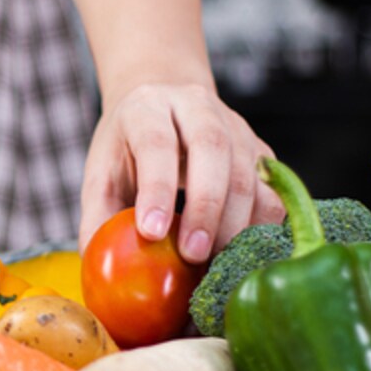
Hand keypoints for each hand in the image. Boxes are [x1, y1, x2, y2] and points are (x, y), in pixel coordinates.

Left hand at [78, 83, 284, 264]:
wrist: (162, 103)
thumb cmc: (127, 148)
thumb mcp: (101, 173)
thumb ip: (98, 217)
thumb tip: (99, 267)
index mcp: (147, 108)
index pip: (156, 142)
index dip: (157, 188)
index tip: (151, 232)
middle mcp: (196, 107)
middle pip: (212, 149)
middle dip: (205, 207)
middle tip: (193, 255)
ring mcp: (236, 127)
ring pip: (248, 170)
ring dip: (236, 222)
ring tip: (217, 263)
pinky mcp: (260, 151)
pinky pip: (272, 190)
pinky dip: (261, 225)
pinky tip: (243, 252)